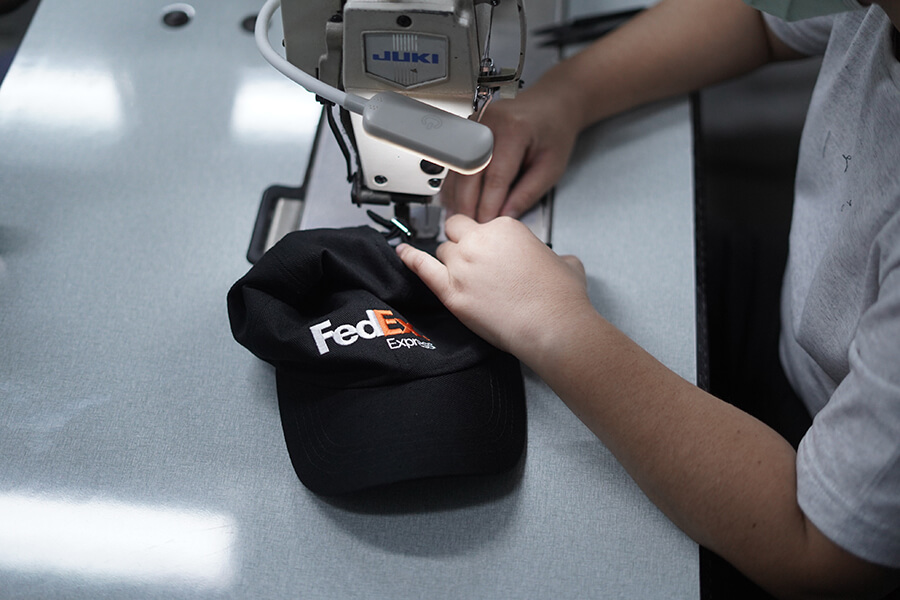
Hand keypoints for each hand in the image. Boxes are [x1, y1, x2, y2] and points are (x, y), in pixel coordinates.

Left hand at [396, 215, 591, 362]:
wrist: (552, 327)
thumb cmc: (560, 299)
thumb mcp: (567, 263)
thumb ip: (554, 255)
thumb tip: (556, 260)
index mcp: (505, 227)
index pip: (482, 226)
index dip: (485, 241)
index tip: (490, 253)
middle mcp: (480, 241)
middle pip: (457, 233)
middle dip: (462, 243)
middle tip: (472, 260)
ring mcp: (462, 265)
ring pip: (442, 252)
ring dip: (448, 261)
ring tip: (462, 277)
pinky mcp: (451, 292)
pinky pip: (421, 267)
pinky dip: (409, 258)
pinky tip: (402, 252)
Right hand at [441, 87, 580, 222]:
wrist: (552, 105)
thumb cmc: (554, 131)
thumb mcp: (551, 167)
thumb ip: (527, 193)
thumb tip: (504, 215)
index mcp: (514, 129)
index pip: (495, 177)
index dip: (488, 205)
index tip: (486, 225)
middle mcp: (490, 122)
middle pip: (469, 172)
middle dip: (467, 204)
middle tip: (468, 227)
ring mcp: (475, 123)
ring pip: (458, 168)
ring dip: (456, 196)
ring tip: (459, 219)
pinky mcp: (468, 129)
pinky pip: (457, 161)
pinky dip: (456, 184)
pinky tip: (456, 201)